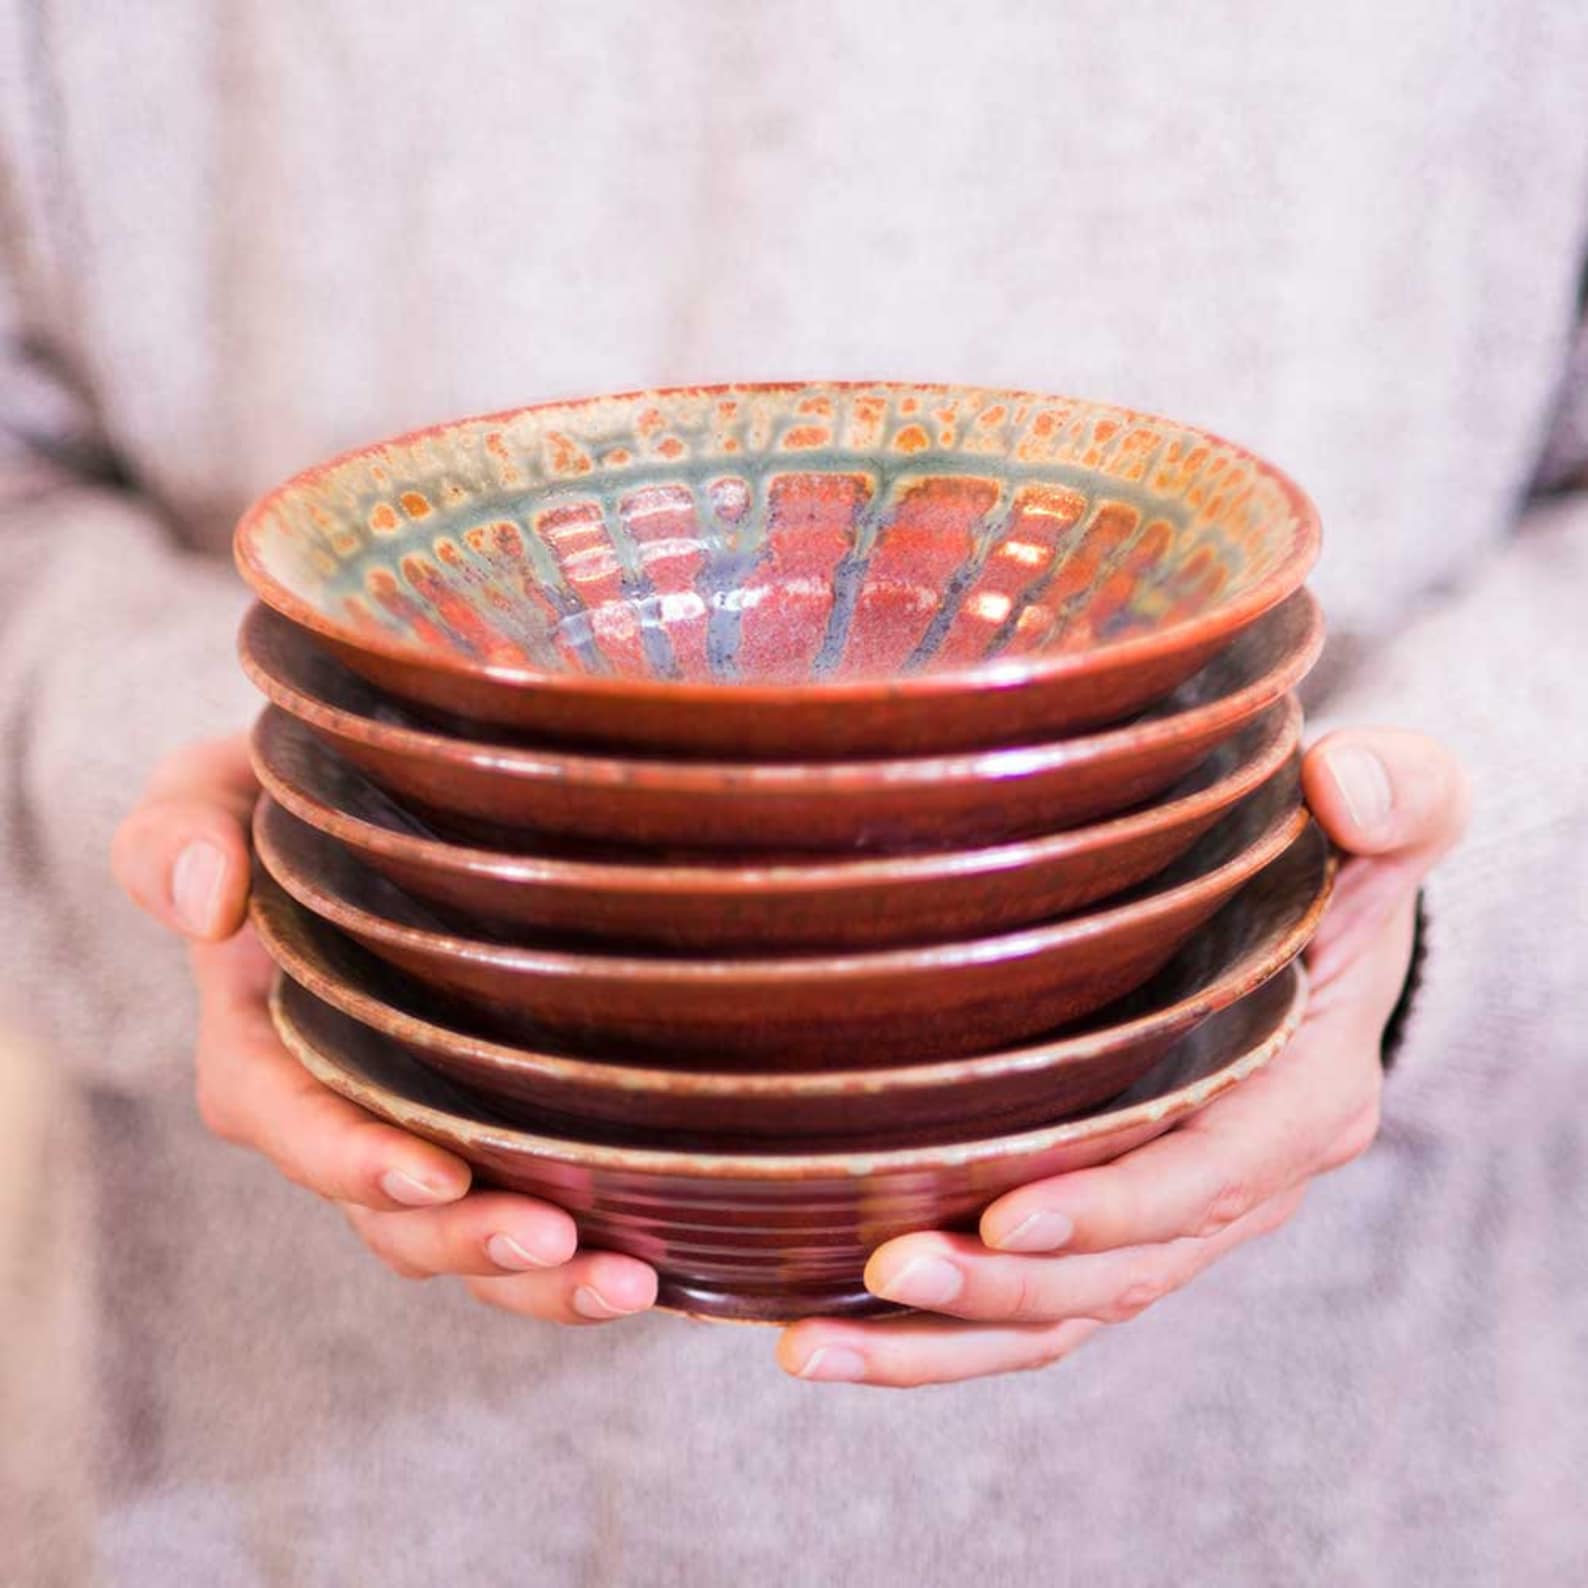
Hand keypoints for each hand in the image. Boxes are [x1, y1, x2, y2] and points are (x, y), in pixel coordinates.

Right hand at [111, 734, 657, 1324]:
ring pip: (468, 1238)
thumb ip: (179, 836)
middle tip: (561, 1241)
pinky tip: (665, 1268)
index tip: (436, 1175)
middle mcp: (345, 1114)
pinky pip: (533, 1206)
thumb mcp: (210, 793)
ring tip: (631, 1284)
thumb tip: (210, 901)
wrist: (373, 805)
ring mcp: (427, 1130)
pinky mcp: (500, 1129)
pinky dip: (587, 1250)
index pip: (297, 1127)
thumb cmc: (284, 803)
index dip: (358, 1163)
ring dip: (541, 1278)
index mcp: (265, 1051)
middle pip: (395, 1218)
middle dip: (471, 1242)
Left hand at [777, 728, 1468, 1386]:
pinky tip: (825, 1332)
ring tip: (818, 1346)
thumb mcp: (1392, 816)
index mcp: (1306, 1104)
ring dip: (947, 1338)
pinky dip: (938, 1334)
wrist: (1318, 929)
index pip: (1212, 1179)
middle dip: (1004, 1287)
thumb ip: (1395, 794)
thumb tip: (1342, 783)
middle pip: (1123, 1274)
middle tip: (886, 1267)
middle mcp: (1243, 1186)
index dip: (1116, 1207)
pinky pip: (1033, 1304)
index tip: (1006, 1216)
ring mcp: (1173, 1220)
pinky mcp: (1111, 1224)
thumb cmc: (1338, 866)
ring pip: (1064, 1313)